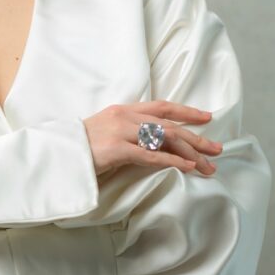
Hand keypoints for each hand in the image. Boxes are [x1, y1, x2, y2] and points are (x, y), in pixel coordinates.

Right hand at [82, 101, 222, 176]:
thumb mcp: (106, 131)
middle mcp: (126, 116)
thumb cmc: (80, 146)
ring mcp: (121, 131)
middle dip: (197, 138)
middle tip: (217, 150)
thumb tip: (152, 142)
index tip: (207, 117)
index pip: (162, 107)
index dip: (186, 111)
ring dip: (190, 154)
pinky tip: (187, 168)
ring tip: (207, 166)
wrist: (57, 152)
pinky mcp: (117, 149)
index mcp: (124, 110)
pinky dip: (172, 161)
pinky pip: (151, 155)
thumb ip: (128, 132)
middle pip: (170, 125)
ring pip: (165, 139)